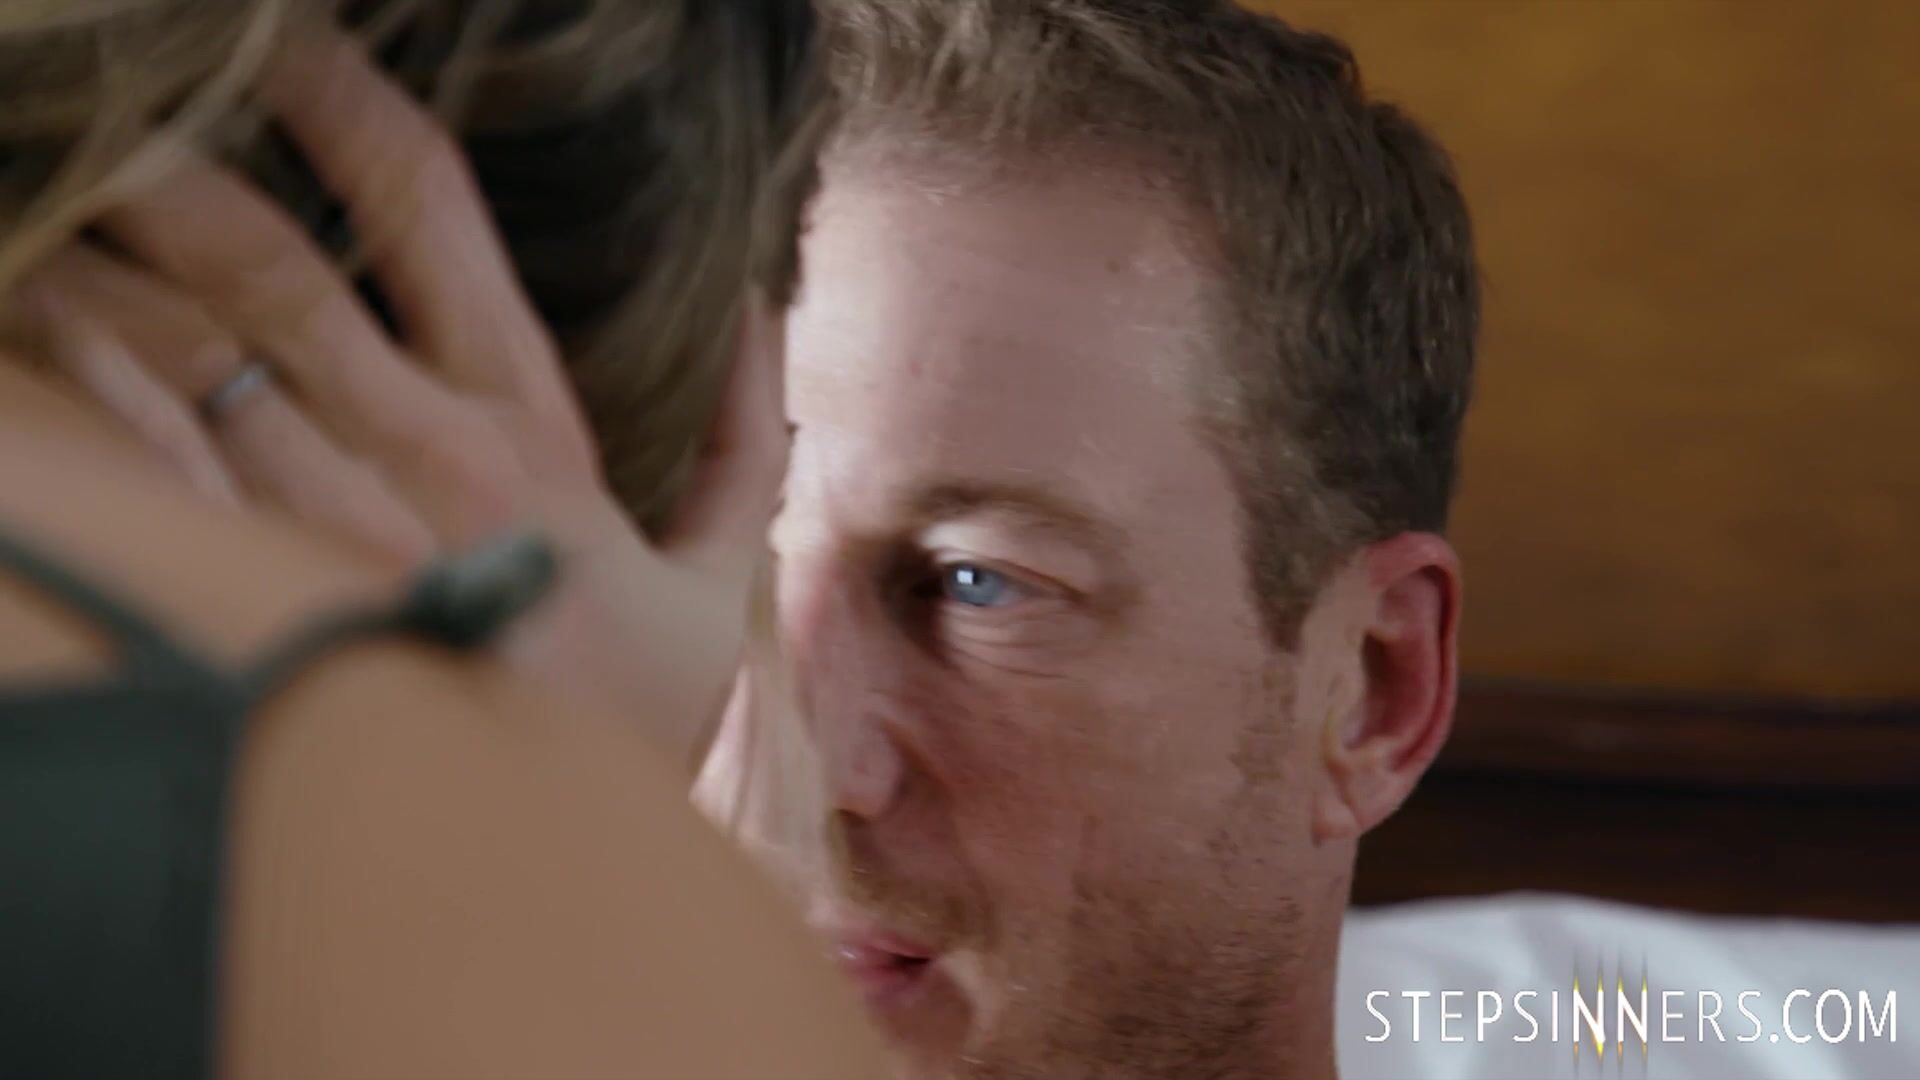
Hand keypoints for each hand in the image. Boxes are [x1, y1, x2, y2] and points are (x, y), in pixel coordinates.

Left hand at [19, 32, 786, 767]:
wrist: (546, 867)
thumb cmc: (628, 716)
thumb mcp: (721, 579)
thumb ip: (744, 440)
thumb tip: (764, 309)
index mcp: (526, 431)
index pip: (435, 227)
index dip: (360, 118)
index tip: (303, 49)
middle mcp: (416, 457)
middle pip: (281, 271)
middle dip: (195, 166)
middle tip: (137, 95)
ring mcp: (327, 528)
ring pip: (190, 357)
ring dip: (115, 264)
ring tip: (67, 191)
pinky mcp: (261, 598)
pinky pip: (149, 473)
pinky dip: (88, 391)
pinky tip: (45, 326)